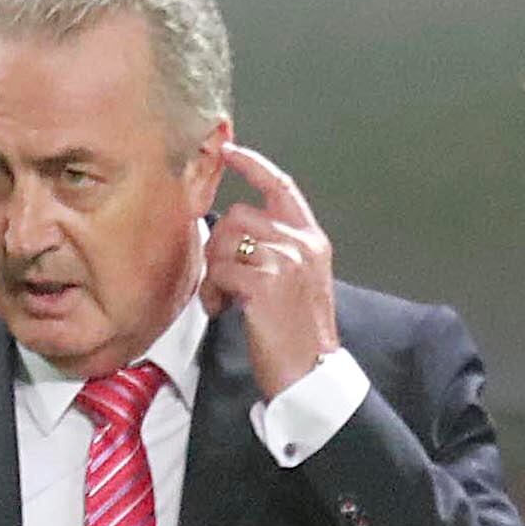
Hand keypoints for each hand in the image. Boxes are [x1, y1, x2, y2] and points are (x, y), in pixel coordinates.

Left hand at [199, 140, 341, 396]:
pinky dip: (213, 292)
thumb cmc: (297, 335)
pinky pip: (220, 271)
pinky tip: (223, 310)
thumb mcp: (298, 282)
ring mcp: (285, 261)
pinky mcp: (264, 284)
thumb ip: (276, 250)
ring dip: (214, 272)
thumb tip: (233, 233)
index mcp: (312, 239)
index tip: (229, 151)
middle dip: (219, 247)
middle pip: (238, 215)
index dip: (253, 164)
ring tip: (224, 300)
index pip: (281, 186)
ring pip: (225, 242)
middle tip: (222, 283)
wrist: (310, 374)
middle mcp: (301, 243)